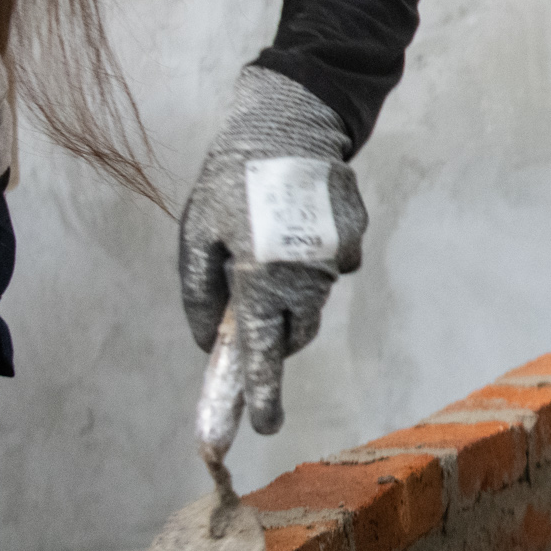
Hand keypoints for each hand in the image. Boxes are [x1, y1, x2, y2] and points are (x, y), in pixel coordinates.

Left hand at [177, 66, 364, 442]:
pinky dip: (312, 259)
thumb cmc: (232, 179)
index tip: (263, 427)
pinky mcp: (353, 239)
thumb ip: (200, 294)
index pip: (263, 356)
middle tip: (253, 313)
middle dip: (275, 337)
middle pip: (294, 334)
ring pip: (313, 301)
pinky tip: (294, 223)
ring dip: (291, 295)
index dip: (262, 397)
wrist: (292, 123)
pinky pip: (331, 265)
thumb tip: (209, 341)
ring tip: (266, 248)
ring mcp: (334, 260)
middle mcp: (304, 280)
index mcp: (260, 282)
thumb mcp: (197, 235)